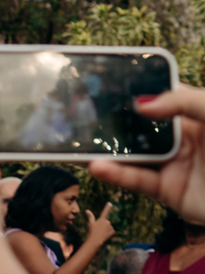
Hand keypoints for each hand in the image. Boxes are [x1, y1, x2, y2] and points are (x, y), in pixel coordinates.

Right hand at [84, 205, 114, 248]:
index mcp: (102, 219)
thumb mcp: (90, 224)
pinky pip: (111, 231)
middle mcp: (107, 222)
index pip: (105, 211)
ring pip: (108, 227)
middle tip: (98, 230)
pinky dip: (108, 233)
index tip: (110, 203)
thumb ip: (90, 216)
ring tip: (101, 234)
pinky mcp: (113, 231)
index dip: (107, 207)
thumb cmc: (92, 232)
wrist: (95, 241)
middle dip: (103, 226)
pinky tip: (104, 236)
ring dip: (106, 230)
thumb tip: (87, 210)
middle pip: (106, 222)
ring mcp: (110, 226)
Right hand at [89, 86, 204, 223]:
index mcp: (196, 113)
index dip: (138, 89)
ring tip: (81, 141)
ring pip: (134, 153)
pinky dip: (116, 174)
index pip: (162, 96)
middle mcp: (183, 137)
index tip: (108, 81)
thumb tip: (142, 103)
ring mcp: (174, 164)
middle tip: (82, 112)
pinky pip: (138, 180)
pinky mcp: (168, 191)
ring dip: (107, 148)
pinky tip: (98, 166)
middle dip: (114, 119)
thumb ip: (183, 102)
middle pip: (141, 125)